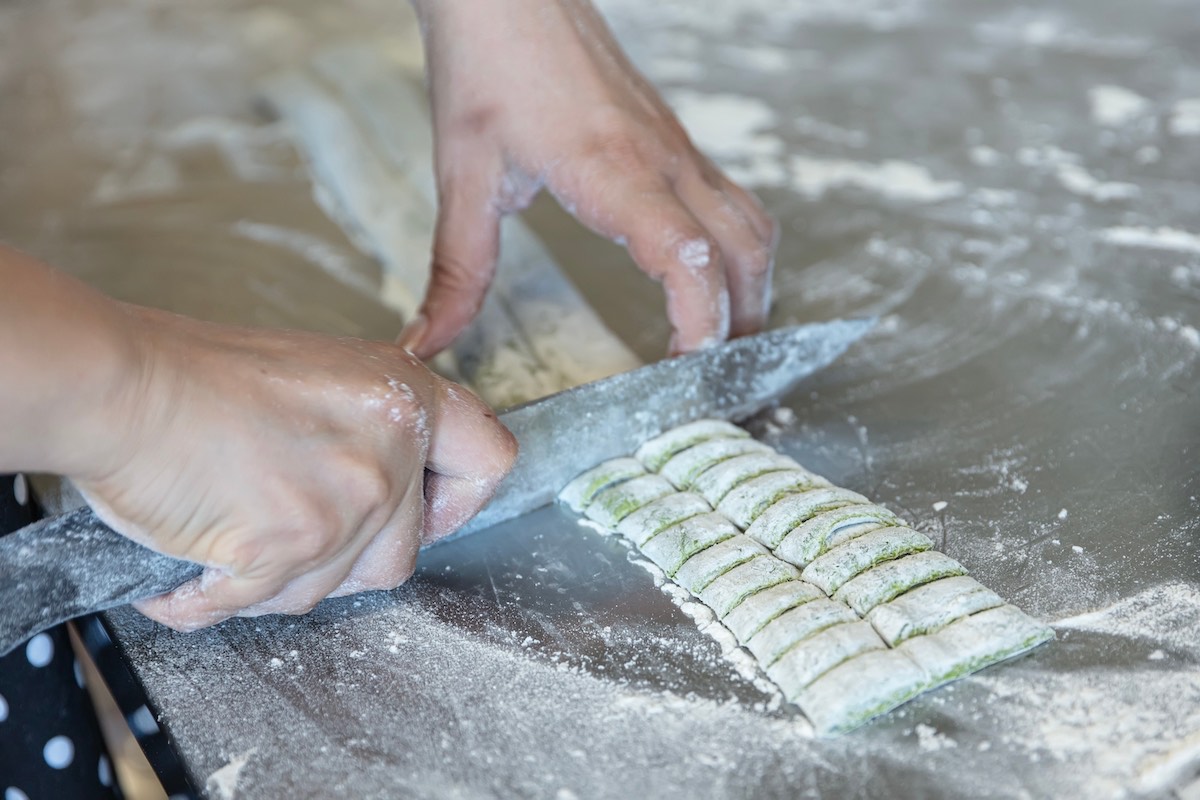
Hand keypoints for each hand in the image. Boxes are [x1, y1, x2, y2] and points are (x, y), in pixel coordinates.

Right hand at [74, 307, 515, 630]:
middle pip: (403, 553)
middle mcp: (386, 458)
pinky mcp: (284, 557)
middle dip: (349, 553)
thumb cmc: (199, 373)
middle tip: (294, 521)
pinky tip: (194, 558)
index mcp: (404, 401)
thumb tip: (395, 475)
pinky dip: (217, 596)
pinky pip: (260, 606)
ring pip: (332, 589)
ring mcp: (340, 513)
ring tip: (233, 527)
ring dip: (283, 576)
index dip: (460, 496)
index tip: (428, 505)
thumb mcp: (321, 374)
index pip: (490, 460)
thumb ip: (373, 426)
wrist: (121, 386)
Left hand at [402, 0, 777, 357]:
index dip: (700, 324)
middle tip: (707, 380)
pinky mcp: (675, 140)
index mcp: (616, 173)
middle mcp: (664, 162)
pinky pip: (734, 202)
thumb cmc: (489, 64)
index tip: (681, 372)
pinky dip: (736, 252)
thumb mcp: (464, 175)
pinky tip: (707, 276)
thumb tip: (428, 341)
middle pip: (744, 253)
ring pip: (752, 227)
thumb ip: (456, 270)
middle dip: (740, 325)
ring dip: (750, 288)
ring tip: (721, 341)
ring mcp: (678, 148)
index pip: (691, 258)